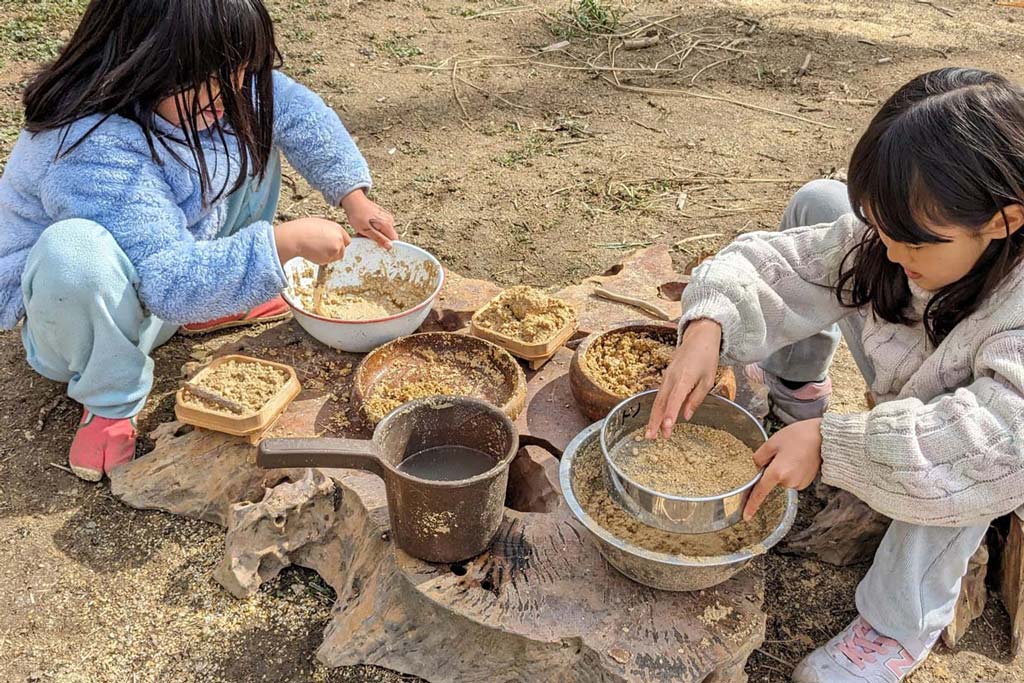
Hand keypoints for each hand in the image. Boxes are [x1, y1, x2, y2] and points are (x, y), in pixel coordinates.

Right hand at [274, 217, 350, 264]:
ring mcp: (335, 249)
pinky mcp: (328, 258)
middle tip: (323, 249)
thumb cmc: (302, 229)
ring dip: (329, 256)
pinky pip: (327, 261)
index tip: (335, 246)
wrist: (294, 237)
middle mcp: (338, 238)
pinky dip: (322, 260)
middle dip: (335, 251)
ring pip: (336, 257)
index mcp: (337, 228)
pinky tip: (313, 252)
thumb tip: (331, 237)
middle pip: (342, 250)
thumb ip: (329, 232)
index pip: (346, 240)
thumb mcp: (320, 224)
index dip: (340, 244)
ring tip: (317, 249)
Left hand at [341, 189, 396, 248]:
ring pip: (383, 232)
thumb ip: (379, 238)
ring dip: (374, 235)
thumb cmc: (357, 214)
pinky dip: (373, 229)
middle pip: (388, 236)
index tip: (377, 245)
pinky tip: (365, 227)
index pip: (394, 240)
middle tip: (366, 237)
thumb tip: (390, 246)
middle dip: (378, 240)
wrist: (353, 200)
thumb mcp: (366, 230)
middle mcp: (389, 220)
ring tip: (363, 232)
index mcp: (387, 224)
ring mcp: (386, 217)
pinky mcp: (382, 215)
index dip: (387, 245)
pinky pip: (380, 226)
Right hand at [645, 319, 721, 438]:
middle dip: (655, 421)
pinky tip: (657, 419)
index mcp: (684, 378)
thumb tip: (687, 415)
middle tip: (651, 437)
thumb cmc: (707, 357)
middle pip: (661, 402)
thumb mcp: (708, 379)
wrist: (699, 337)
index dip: (670, 414)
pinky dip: (657, 408)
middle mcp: (671, 378)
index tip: (667, 427)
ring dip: (654, 417)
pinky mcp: (666, 377)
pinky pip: (660, 395)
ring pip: (658, 400)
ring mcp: (666, 377)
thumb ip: (696, 398)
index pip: (675, 399)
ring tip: (651, 433)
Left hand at [743, 418, 822, 519]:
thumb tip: (756, 468)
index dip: (751, 505)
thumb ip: (759, 457)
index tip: (746, 516)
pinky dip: (790, 471)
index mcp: (777, 472)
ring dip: (781, 470)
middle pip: (770, 481)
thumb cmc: (799, 436)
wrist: (824, 438)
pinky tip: (797, 459)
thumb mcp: (772, 442)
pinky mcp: (806, 483)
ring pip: (781, 480)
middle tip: (779, 453)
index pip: (760, 493)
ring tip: (791, 454)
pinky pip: (791, 479)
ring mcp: (798, 484)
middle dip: (770, 469)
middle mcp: (788, 482)